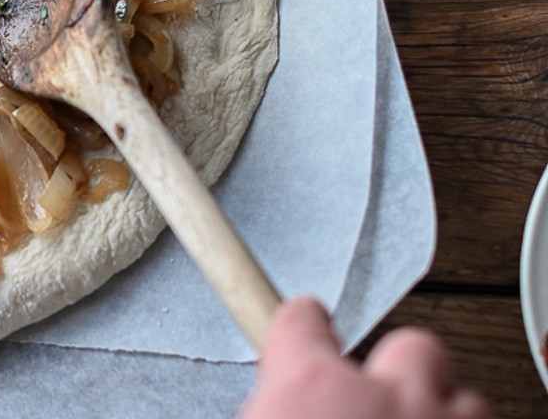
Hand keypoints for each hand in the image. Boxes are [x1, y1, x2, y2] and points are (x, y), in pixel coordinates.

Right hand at [240, 297, 490, 418]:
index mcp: (307, 384)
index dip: (304, 326)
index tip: (306, 326)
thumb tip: (275, 402)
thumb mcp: (260, 418)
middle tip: (380, 401)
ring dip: (444, 414)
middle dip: (401, 370)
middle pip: (413, 347)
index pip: (302, 319)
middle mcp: (379, 396)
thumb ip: (273, 403)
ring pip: (466, 399)